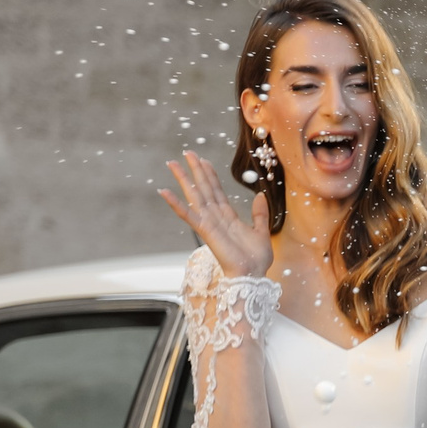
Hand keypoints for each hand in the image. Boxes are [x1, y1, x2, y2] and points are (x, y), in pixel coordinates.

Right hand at [159, 150, 273, 282]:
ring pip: (194, 196)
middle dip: (195, 170)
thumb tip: (260, 195)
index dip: (210, 175)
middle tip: (186, 152)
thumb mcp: (262, 232)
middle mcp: (216, 217)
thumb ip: (260, 214)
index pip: (216, 191)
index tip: (204, 160)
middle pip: (203, 188)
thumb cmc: (256, 259)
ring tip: (173, 164)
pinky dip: (176, 204)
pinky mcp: (205, 231)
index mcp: (228, 217)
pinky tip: (164, 192)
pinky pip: (188, 215)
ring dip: (183, 179)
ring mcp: (209, 223)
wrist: (253, 275)